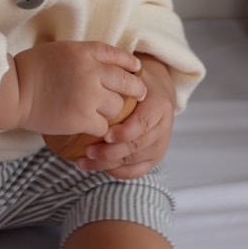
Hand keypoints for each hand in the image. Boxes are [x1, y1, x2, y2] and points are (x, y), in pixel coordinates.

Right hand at [5, 41, 145, 137]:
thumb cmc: (32, 69)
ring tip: (102, 113)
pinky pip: (104, 126)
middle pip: (127, 82)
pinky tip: (91, 127)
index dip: (130, 64)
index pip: (119, 56)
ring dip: (112, 111)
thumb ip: (85, 56)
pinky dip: (99, 128)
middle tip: (138, 95)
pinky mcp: (82, 118)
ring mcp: (88, 96)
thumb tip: (108, 64)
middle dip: (136, 90)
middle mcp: (91, 72)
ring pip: (118, 107)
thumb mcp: (61, 50)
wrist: (14, 92)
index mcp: (84, 52)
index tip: (135, 70)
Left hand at [76, 54, 175, 177]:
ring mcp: (160, 145)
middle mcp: (164, 127)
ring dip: (107, 164)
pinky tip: (96, 167)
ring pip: (133, 161)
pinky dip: (115, 172)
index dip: (125, 132)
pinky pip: (136, 172)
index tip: (106, 134)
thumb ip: (117, 81)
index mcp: (159, 105)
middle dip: (111, 152)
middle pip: (137, 146)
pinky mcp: (154, 158)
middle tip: (88, 151)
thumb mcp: (129, 76)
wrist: (155, 94)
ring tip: (83, 161)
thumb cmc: (135, 83)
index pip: (144, 123)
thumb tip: (92, 87)